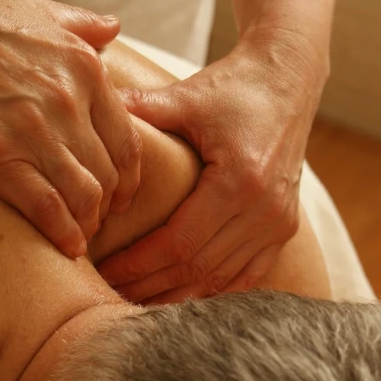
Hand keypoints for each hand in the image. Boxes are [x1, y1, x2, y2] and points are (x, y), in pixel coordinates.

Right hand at [0, 0, 141, 257]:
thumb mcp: (36, 6)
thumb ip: (82, 24)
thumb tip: (113, 28)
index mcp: (84, 69)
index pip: (127, 142)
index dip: (128, 178)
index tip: (119, 195)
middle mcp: (69, 102)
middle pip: (108, 175)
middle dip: (108, 207)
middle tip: (97, 220)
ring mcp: (33, 131)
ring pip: (84, 197)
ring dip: (87, 225)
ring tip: (80, 236)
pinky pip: (45, 208)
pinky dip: (61, 234)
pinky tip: (64, 247)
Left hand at [97, 35, 326, 302]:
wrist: (287, 80)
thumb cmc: (233, 87)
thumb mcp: (186, 96)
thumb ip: (141, 109)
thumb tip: (92, 106)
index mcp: (240, 181)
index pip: (180, 242)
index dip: (140, 264)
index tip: (105, 272)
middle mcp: (265, 210)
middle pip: (198, 268)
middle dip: (151, 285)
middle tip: (109, 292)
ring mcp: (279, 223)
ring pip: (221, 279)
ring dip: (178, 294)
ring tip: (137, 300)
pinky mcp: (284, 227)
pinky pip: (247, 275)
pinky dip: (212, 289)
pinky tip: (181, 297)